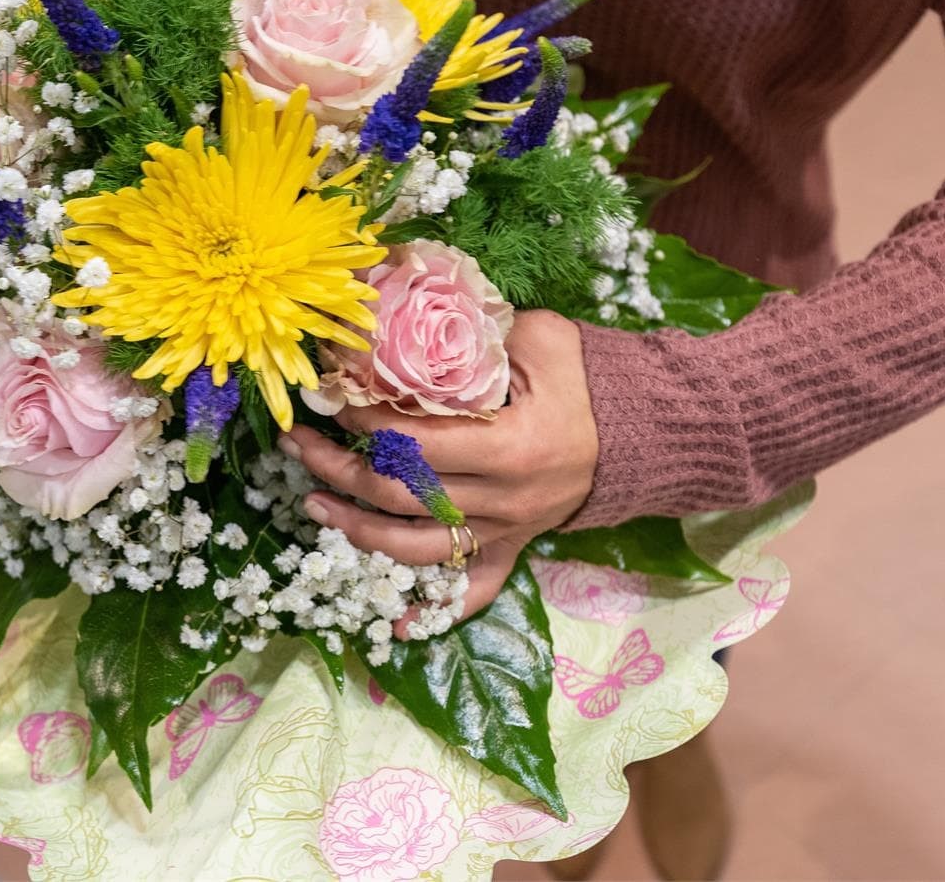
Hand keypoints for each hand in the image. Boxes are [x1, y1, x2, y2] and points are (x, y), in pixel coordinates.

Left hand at [279, 310, 598, 630]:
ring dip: (358, 530)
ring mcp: (507, 531)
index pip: (416, 443)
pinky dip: (434, 612)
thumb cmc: (587, 378)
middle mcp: (504, 500)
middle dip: (340, 471)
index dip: (365, 424)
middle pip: (403, 496)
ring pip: (418, 548)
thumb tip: (408, 318)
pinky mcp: (513, 548)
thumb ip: (478, 333)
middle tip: (298, 447)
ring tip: (313, 505)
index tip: (331, 401)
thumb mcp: (540, 339)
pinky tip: (394, 625)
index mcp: (509, 448)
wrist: (646, 431)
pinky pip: (473, 591)